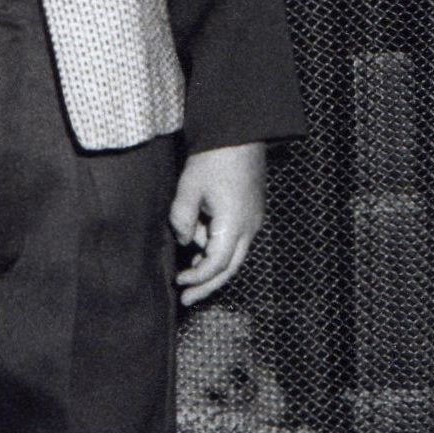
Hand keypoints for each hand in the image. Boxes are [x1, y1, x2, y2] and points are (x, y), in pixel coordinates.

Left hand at [170, 142, 265, 307]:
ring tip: (187, 272)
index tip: (179, 282)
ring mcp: (254, 220)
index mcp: (235, 225)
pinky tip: (200, 249)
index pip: (216, 264)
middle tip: (187, 300)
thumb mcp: (188, 188)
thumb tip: (184, 239)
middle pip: (230, 269)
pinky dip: (219, 250)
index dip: (197, 278)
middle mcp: (250, 228)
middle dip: (208, 286)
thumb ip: (182, 219)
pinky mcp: (252, 212)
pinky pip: (236, 241)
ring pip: (235, 256)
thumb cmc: (214, 158)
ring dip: (212, 266)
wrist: (240, 132)